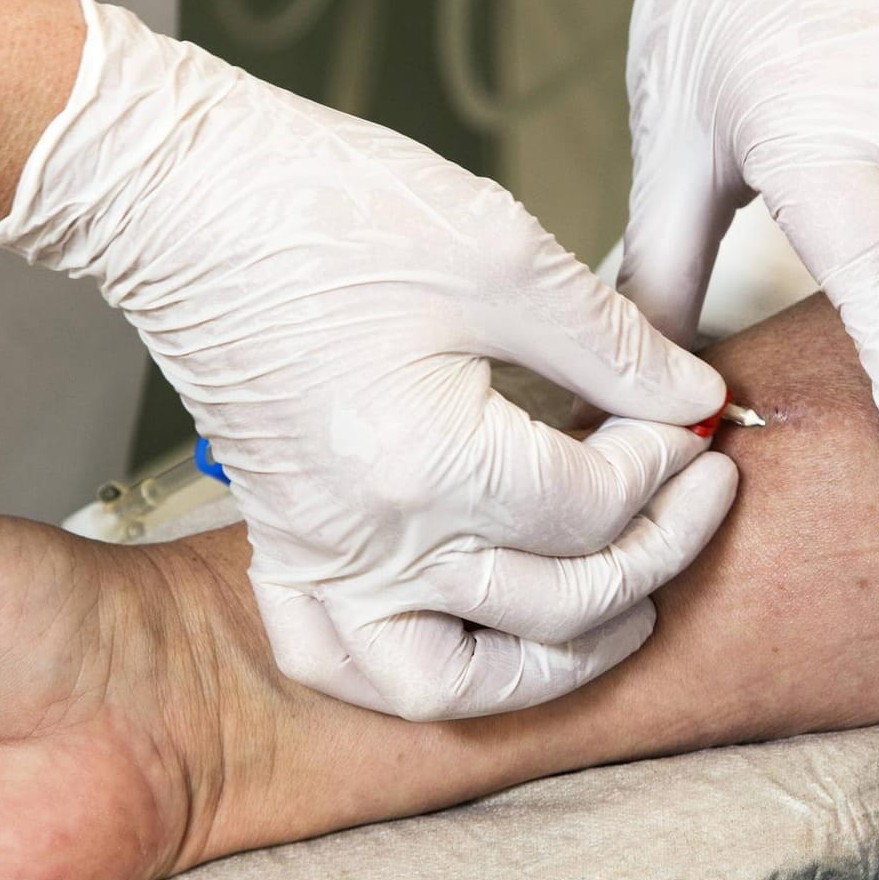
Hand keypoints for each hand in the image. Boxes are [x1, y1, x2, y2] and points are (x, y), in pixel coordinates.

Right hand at [0, 0, 739, 719]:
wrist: (179, 195)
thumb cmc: (323, 205)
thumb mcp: (501, 254)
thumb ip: (612, 345)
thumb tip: (689, 398)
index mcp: (427, 463)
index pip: (594, 506)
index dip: (666, 462)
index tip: (692, 417)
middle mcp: (370, 538)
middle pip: (554, 602)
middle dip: (657, 549)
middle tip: (698, 490)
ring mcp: (319, 553)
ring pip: (450, 684)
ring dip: (551, 664)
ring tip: (621, 610)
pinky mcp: (285, 542)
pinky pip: (342, 661)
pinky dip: (419, 674)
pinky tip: (475, 634)